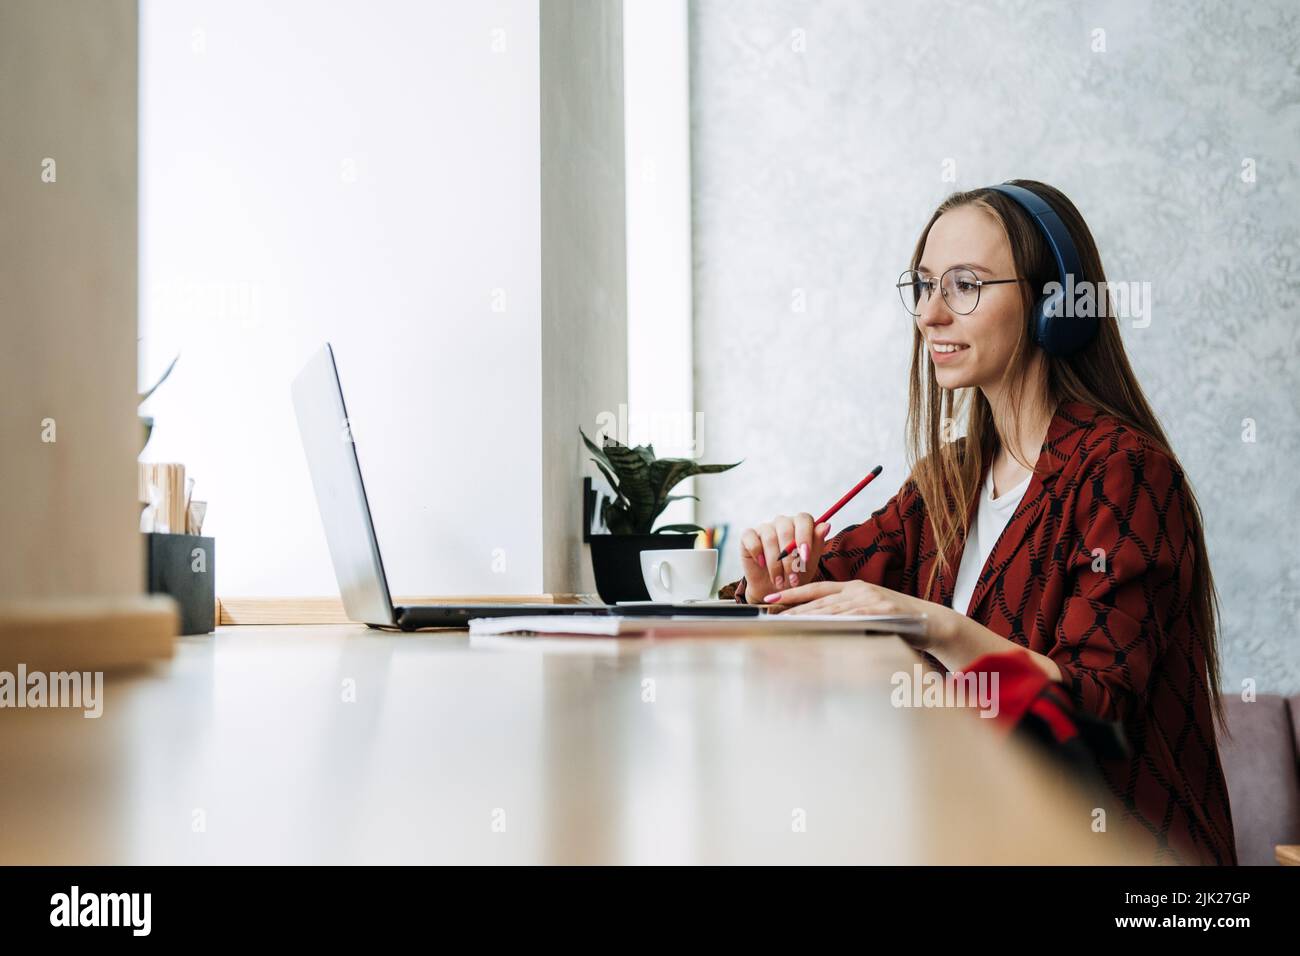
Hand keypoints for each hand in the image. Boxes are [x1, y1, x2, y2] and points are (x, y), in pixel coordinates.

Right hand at [738, 514, 831, 603]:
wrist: (774, 590)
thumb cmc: (796, 574)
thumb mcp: (809, 563)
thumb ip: (818, 544)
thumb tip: (826, 526)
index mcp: (800, 525)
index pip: (804, 519)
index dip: (804, 537)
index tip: (804, 556)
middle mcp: (783, 522)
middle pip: (786, 530)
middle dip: (790, 558)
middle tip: (792, 578)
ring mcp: (765, 528)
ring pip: (769, 538)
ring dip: (775, 563)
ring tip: (779, 581)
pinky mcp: (748, 536)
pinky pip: (751, 539)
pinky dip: (758, 554)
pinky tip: (762, 565)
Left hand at [767, 579, 962, 652]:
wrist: (932, 623)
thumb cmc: (899, 621)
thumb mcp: (870, 610)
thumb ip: (847, 613)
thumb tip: (820, 624)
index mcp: (855, 587)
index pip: (817, 588)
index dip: (792, 594)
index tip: (770, 600)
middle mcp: (859, 590)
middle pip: (819, 600)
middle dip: (792, 607)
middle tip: (769, 614)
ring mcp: (870, 599)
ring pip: (831, 609)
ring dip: (806, 617)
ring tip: (784, 624)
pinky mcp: (881, 610)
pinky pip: (851, 618)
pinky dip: (832, 624)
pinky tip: (816, 629)